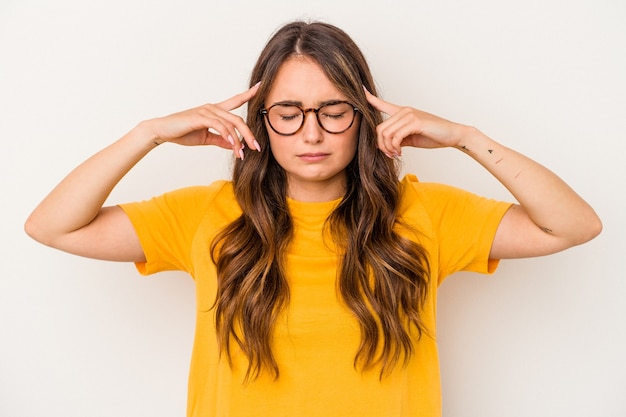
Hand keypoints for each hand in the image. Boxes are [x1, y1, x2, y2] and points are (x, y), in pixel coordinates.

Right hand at [146, 83, 260, 158]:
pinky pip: (219, 125)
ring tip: (242, 153)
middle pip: (237, 118)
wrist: (162, 132)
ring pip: (230, 123)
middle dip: (249, 133)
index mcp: (214, 111)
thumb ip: (221, 140)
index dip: (248, 94)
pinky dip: (228, 135)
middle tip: (256, 147)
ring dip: (238, 140)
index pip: (235, 100)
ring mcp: (206, 111)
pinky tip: (233, 144)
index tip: (261, 86)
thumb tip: (235, 146)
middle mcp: (212, 108)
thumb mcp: (206, 138)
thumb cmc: (183, 133)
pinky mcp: (200, 117)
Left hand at [364, 87, 467, 156]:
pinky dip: (395, 147)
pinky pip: (396, 136)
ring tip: (396, 154)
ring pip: (386, 134)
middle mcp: (404, 111)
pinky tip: (400, 152)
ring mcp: (409, 115)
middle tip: (390, 154)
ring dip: (388, 148)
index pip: (382, 104)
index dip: (370, 98)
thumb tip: (384, 145)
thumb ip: (397, 138)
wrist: (452, 135)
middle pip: (379, 128)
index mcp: (402, 112)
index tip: (361, 90)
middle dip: (381, 145)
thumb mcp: (410, 138)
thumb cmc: (433, 135)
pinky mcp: (415, 122)